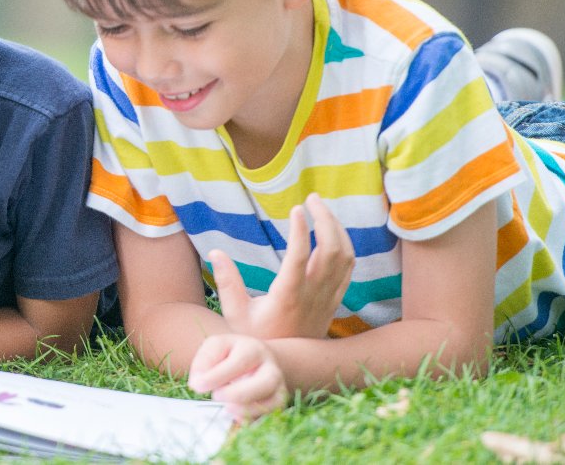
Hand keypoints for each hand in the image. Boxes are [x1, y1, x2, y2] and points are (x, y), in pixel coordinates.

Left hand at [188, 334, 287, 421]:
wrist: (257, 360)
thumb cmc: (230, 354)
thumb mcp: (215, 347)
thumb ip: (204, 361)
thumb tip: (197, 384)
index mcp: (253, 350)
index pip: (240, 362)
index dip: (218, 376)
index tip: (198, 386)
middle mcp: (271, 368)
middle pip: (266, 382)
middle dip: (239, 393)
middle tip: (216, 396)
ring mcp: (278, 388)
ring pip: (274, 402)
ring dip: (247, 409)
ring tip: (226, 408)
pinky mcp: (276, 405)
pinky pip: (269, 417)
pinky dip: (252, 420)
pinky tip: (235, 417)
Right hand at [210, 194, 352, 338]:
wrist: (286, 366)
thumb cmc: (256, 339)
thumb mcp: (234, 314)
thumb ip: (226, 281)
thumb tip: (216, 251)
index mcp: (288, 296)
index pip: (300, 256)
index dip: (301, 229)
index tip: (296, 208)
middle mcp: (313, 295)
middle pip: (331, 250)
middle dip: (325, 219)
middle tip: (312, 198)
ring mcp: (328, 298)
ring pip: (345, 256)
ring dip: (337, 228)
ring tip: (322, 209)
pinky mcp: (334, 300)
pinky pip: (348, 267)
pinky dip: (345, 244)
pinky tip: (333, 232)